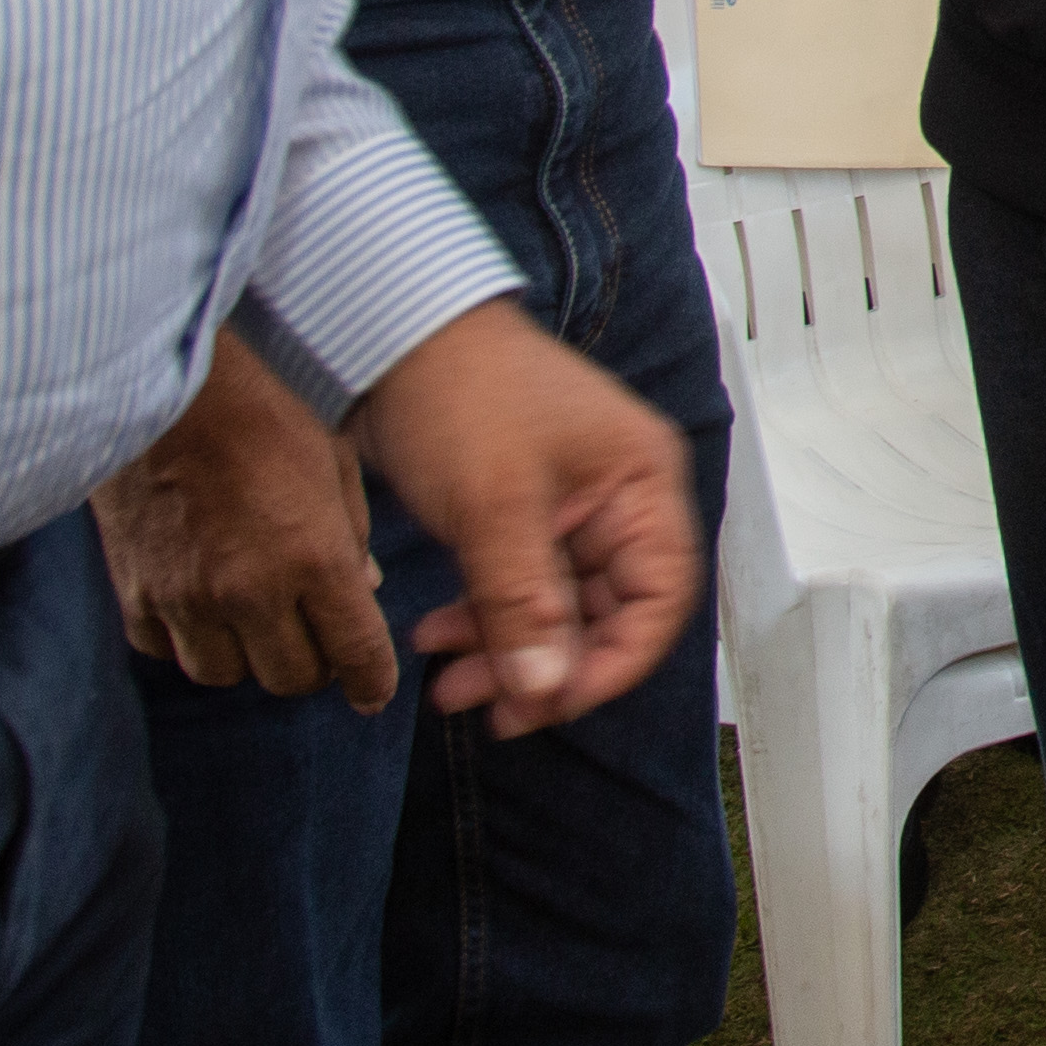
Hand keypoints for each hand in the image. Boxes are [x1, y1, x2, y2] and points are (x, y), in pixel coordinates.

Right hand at [93, 331, 392, 709]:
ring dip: (247, 657)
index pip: (354, 654)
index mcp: (314, 559)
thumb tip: (363, 591)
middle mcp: (251, 592)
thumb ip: (351, 538)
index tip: (372, 692)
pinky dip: (187, 639)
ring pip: (226, 676)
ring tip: (255, 619)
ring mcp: (188, 599)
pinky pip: (166, 651)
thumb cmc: (261, 417)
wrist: (166, 394)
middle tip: (314, 637)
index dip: (370, 682)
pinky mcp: (137, 594)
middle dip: (312, 665)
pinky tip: (200, 604)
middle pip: (291, 678)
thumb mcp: (333, 465)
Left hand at [348, 299, 702, 733]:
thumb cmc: (459, 390)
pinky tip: (435, 636)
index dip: (613, 662)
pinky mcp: (518, 518)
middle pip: (607, 614)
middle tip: (489, 706)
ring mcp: (568, 510)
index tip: (550, 703)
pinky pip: (517, 591)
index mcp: (641, 484)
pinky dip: (482, 622)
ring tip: (447, 679)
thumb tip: (547, 692)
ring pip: (556, 611)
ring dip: (507, 651)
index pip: (658, 599)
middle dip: (547, 666)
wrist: (388, 338)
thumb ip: (526, 604)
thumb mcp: (495, 506)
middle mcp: (617, 501)